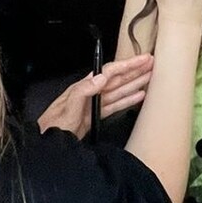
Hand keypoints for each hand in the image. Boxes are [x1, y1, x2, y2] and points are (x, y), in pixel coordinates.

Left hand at [36, 55, 153, 137]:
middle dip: (135, 70)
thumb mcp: (68, 108)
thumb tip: (102, 77)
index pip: (110, 72)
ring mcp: (94, 104)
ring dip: (135, 83)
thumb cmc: (54, 125)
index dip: (127, 65)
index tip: (142, 59)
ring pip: (119, 90)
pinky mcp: (96, 115)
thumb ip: (84, 91)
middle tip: (151, 62)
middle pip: (117, 78)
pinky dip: (128, 100)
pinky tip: (138, 96)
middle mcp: (91, 92)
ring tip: (150, 76)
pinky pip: (116, 105)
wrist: (49, 143)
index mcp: (85, 86)